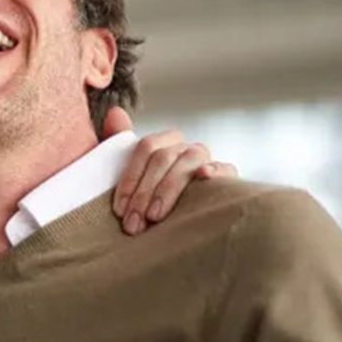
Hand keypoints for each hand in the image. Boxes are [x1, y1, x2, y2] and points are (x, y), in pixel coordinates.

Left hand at [100, 108, 237, 234]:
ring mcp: (204, 160)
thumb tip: (115, 112)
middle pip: (163, 157)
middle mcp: (183, 148)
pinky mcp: (226, 176)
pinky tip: (203, 176)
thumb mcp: (129, 178)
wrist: (176, 229)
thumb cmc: (147, 204)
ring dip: (168, 188)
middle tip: (134, 222)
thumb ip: (118, 143)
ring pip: (187, 161)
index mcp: (162, 144)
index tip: (120, 209)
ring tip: (154, 216)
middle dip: (144, 192)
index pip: (145, 148)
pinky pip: (225, 168)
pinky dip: (214, 170)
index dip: (130, 178)